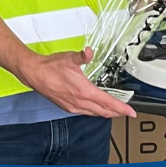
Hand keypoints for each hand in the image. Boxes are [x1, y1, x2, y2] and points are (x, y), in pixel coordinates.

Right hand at [16, 47, 136, 118]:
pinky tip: (96, 108)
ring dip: (106, 113)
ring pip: (95, 114)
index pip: (108, 103)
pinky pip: (86, 113)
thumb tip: (89, 52)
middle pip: (104, 112)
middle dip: (117, 112)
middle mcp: (80, 102)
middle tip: (126, 112)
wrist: (34, 74)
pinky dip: (95, 112)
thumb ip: (82, 56)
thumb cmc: (51, 67)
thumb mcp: (70, 58)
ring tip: (115, 111)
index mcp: (84, 92)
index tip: (131, 112)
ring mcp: (73, 107)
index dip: (122, 108)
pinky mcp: (67, 107)